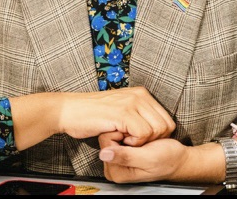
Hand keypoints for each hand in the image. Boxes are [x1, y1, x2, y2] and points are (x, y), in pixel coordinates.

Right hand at [57, 87, 174, 145]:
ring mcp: (132, 103)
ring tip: (126, 139)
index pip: (167, 119)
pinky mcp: (123, 113)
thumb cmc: (92, 115)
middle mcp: (140, 95)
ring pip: (157, 130)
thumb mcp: (121, 109)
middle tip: (134, 142)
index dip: (158, 136)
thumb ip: (138, 114)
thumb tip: (156, 129)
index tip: (141, 140)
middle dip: (154, 140)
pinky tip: (121, 139)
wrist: (69, 111)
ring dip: (143, 142)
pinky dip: (135, 143)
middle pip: (166, 126)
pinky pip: (143, 134)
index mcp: (141, 94)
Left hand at [98, 133, 225, 183]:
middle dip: (125, 134)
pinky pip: (119, 134)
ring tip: (142, 140)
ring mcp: (117, 159)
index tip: (137, 140)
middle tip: (141, 141)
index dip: (122, 135)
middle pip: (107, 137)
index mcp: (116, 172)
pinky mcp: (122, 152)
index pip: (105, 142)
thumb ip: (126, 157)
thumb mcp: (148, 158)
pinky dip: (131, 132)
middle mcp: (113, 166)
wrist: (178, 158)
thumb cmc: (167, 159)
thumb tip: (104, 154)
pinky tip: (141, 139)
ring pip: (113, 133)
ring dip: (129, 132)